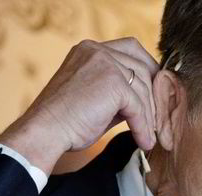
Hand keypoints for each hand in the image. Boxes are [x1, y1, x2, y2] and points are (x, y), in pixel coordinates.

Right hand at [0, 38, 158, 174]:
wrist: (45, 132)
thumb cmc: (66, 121)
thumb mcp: (95, 98)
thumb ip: (118, 91)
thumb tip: (147, 100)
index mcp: (90, 49)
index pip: (131, 49)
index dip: (147, 70)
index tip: (155, 93)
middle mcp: (97, 50)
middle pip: (142, 67)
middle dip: (152, 95)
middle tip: (156, 120)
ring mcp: (105, 63)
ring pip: (143, 89)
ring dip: (149, 116)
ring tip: (148, 136)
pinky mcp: (113, 82)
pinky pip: (138, 106)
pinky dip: (143, 126)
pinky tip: (143, 140)